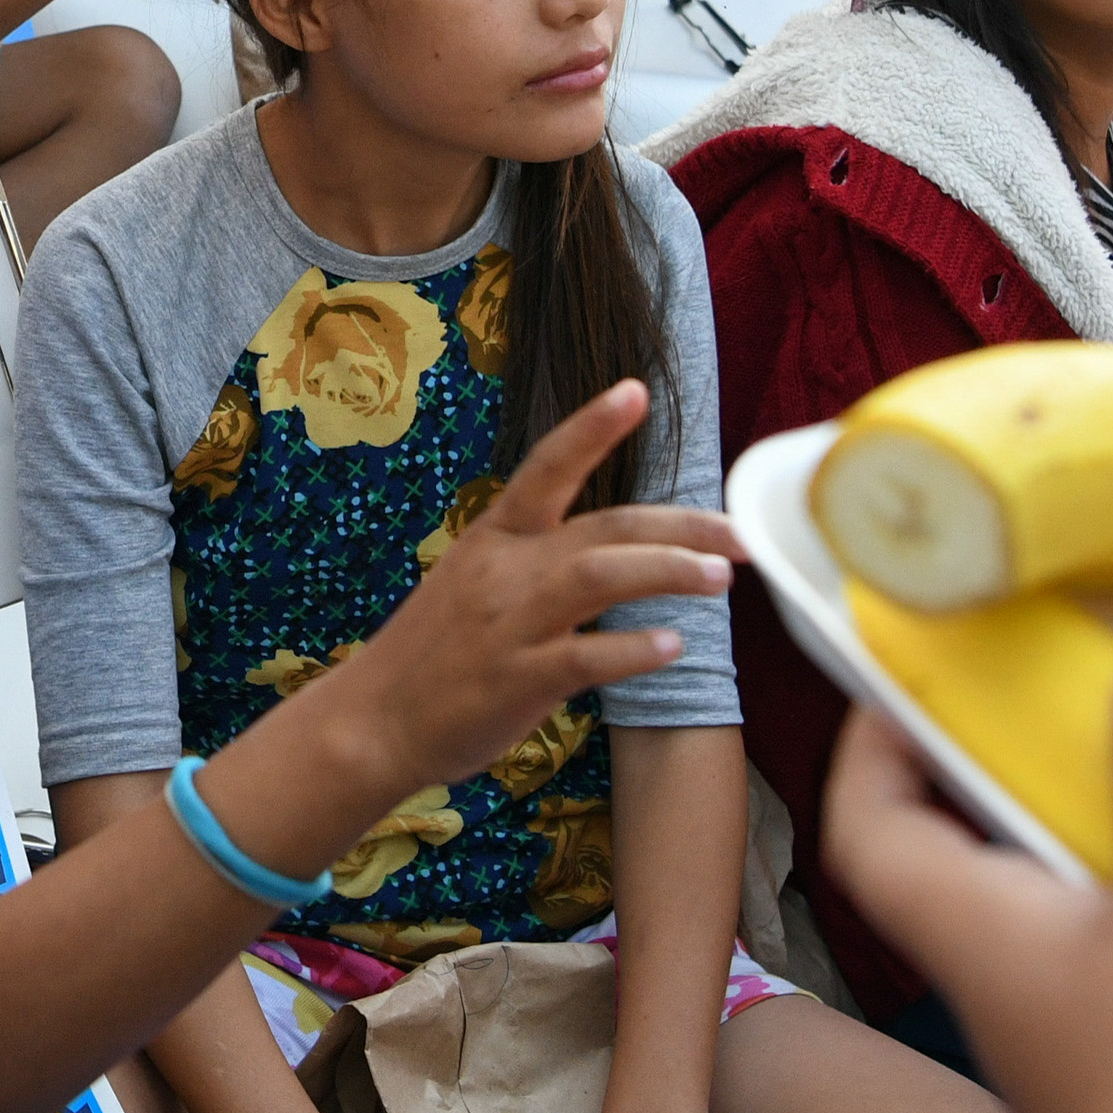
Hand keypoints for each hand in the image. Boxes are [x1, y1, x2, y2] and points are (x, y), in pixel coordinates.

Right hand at [311, 383, 738, 789]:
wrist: (371, 722)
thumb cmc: (432, 654)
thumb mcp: (473, 583)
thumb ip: (535, 561)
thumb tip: (612, 551)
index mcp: (494, 538)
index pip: (547, 467)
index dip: (591, 428)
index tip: (634, 391)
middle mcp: (504, 570)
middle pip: (603, 528)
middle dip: (679, 526)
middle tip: (741, 534)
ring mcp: (510, 624)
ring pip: (600, 577)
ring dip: (668, 571)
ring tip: (721, 578)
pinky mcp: (517, 679)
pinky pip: (586, 656)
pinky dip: (634, 649)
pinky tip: (673, 646)